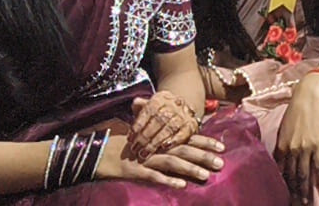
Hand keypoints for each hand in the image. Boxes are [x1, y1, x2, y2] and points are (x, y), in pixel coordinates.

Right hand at [98, 129, 224, 187]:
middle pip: (183, 150)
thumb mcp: (143, 133)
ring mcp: (145, 158)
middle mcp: (155, 146)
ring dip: (189, 169)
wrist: (95, 148)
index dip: (205, 141)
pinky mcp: (133, 170)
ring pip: (171, 162)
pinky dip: (166, 180)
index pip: (187, 138)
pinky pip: (152, 176)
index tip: (222, 146)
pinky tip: (180, 185)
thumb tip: (181, 133)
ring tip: (206, 175)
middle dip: (203, 156)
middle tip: (221, 163)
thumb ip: (162, 133)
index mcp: (160, 137)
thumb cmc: (122, 141)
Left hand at [126, 91, 199, 161]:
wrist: (182, 109)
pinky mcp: (192, 125)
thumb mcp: (149, 106)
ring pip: (169, 128)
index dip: (138, 125)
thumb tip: (136, 102)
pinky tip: (164, 147)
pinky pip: (183, 133)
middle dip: (145, 136)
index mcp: (161, 98)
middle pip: (158, 120)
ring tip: (145, 153)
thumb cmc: (159, 112)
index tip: (130, 139)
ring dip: (156, 142)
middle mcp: (174, 104)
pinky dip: (174, 140)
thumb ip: (141, 106)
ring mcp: (184, 114)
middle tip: (135, 149)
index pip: (148, 111)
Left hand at [275, 74, 318, 204]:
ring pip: (304, 174)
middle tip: (296, 203)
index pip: (281, 170)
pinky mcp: (317, 144)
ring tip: (305, 201)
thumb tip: (283, 158)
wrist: (308, 96)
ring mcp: (304, 148)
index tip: (285, 194)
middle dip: (294, 191)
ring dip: (305, 190)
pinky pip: (318, 166)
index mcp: (281, 145)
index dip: (283, 184)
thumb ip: (283, 144)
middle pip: (292, 176)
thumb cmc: (295, 110)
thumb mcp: (284, 128)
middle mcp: (291, 149)